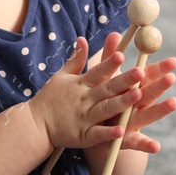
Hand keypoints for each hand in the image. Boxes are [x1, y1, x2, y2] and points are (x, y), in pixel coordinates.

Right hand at [27, 35, 146, 150]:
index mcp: (80, 84)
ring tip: (137, 95)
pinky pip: (98, 134)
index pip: (97, 71)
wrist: (35, 125)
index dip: (109, 63)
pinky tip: (122, 131)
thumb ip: (76, 59)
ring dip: (121, 102)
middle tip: (140, 72)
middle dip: (124, 80)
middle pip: (107, 88)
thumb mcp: (61, 76)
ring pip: (106, 109)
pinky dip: (109, 133)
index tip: (122, 54)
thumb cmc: (49, 99)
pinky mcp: (83, 136)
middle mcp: (84, 99)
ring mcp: (84, 118)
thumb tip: (82, 38)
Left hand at [92, 29, 175, 152]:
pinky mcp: (127, 140)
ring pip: (148, 115)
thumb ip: (110, 58)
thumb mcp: (104, 78)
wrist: (93, 129)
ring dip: (161, 110)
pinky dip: (147, 145)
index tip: (174, 61)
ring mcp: (133, 122)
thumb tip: (114, 33)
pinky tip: (157, 147)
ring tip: (174, 103)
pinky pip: (137, 142)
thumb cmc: (103, 98)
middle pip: (151, 93)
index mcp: (132, 88)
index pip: (148, 76)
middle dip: (161, 85)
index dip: (160, 69)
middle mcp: (136, 104)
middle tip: (172, 76)